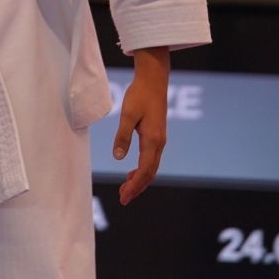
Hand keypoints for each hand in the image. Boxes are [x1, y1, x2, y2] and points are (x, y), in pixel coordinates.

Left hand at [114, 46, 169, 204]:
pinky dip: (142, 169)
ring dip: (139, 180)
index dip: (134, 186)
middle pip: (150, 173)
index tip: (124, 197)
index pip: (144, 170)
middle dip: (137, 187)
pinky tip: (132, 172)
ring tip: (125, 189)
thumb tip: (119, 158)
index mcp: (153, 140)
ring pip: (151, 167)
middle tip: (123, 199)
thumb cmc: (140, 95)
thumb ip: (123, 136)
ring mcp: (159, 140)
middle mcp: (159, 143)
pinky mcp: (157, 135)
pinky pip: (151, 159)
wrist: (154, 80)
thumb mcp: (128, 114)